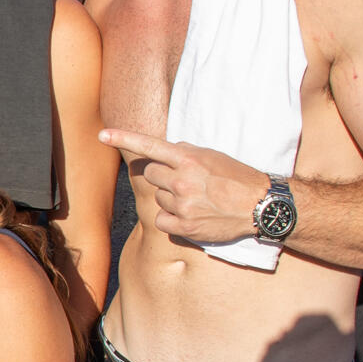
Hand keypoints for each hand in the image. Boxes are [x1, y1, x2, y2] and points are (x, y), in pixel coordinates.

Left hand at [99, 129, 270, 247]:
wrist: (260, 205)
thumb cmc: (237, 178)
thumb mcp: (213, 156)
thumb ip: (186, 153)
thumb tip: (166, 152)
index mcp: (189, 159)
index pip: (149, 146)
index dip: (123, 138)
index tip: (102, 134)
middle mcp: (182, 180)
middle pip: (151, 175)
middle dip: (163, 177)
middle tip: (185, 181)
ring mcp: (182, 204)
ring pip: (158, 198)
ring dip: (171, 198)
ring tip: (196, 200)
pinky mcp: (184, 227)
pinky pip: (161, 220)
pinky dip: (171, 219)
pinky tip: (190, 216)